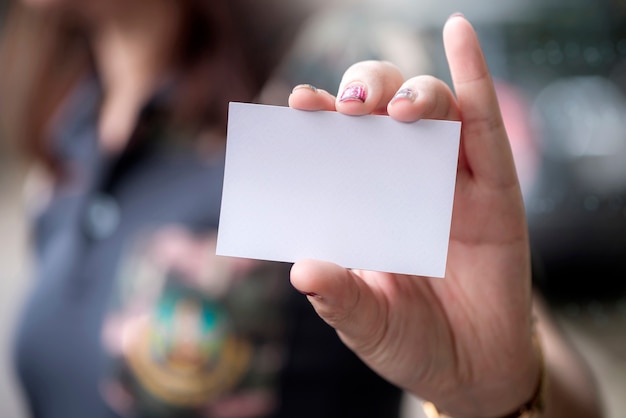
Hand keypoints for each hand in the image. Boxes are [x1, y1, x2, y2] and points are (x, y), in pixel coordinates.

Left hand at [288, 15, 538, 417]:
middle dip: (365, 96)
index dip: (319, 121)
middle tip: (348, 109)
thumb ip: (338, 298)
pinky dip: (476, 79)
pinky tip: (460, 35)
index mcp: (362, 205)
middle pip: (382, 114)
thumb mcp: (365, 324)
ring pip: (433, 112)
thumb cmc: (410, 341)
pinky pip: (487, 127)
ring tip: (395, 110)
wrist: (470, 371)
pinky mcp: (496, 191)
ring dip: (413, 95)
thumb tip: (303, 270)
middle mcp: (403, 183)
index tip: (299, 104)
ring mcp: (451, 182)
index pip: (337, 148)